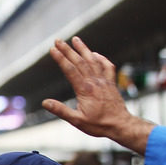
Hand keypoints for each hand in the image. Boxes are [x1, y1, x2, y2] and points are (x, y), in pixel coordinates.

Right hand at [43, 37, 154, 154]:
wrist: (120, 125)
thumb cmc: (99, 124)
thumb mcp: (76, 121)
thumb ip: (60, 110)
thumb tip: (45, 102)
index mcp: (85, 89)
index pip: (70, 70)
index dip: (61, 58)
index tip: (53, 49)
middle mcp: (94, 82)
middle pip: (79, 61)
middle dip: (68, 50)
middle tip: (58, 40)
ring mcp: (104, 81)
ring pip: (92, 61)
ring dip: (83, 49)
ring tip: (75, 39)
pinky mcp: (111, 83)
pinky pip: (107, 67)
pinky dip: (101, 58)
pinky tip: (95, 54)